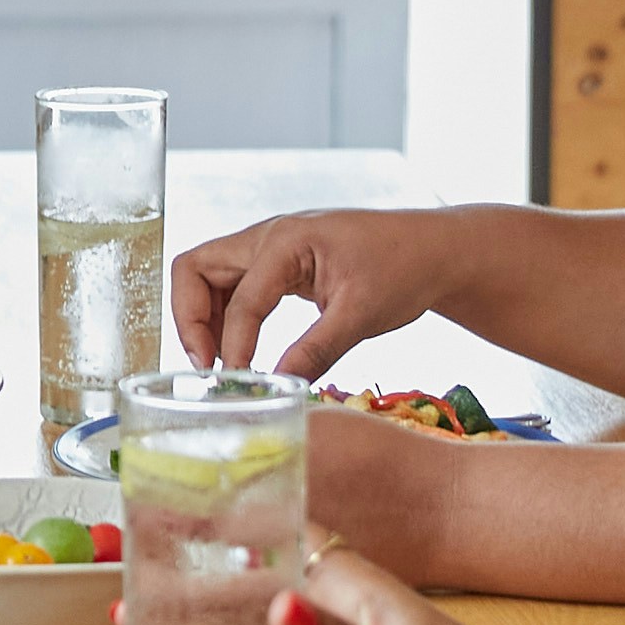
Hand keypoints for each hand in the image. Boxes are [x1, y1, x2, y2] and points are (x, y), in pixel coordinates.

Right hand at [174, 207, 457, 377]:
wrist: (434, 250)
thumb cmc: (404, 269)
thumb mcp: (362, 315)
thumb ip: (317, 350)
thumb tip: (279, 388)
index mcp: (287, 240)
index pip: (241, 298)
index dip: (233, 345)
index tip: (239, 383)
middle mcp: (269, 236)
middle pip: (196, 268)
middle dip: (190, 319)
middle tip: (206, 367)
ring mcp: (270, 248)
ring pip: (208, 276)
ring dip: (202, 318)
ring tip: (219, 363)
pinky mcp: (279, 264)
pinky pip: (233, 286)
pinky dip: (225, 316)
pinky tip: (241, 349)